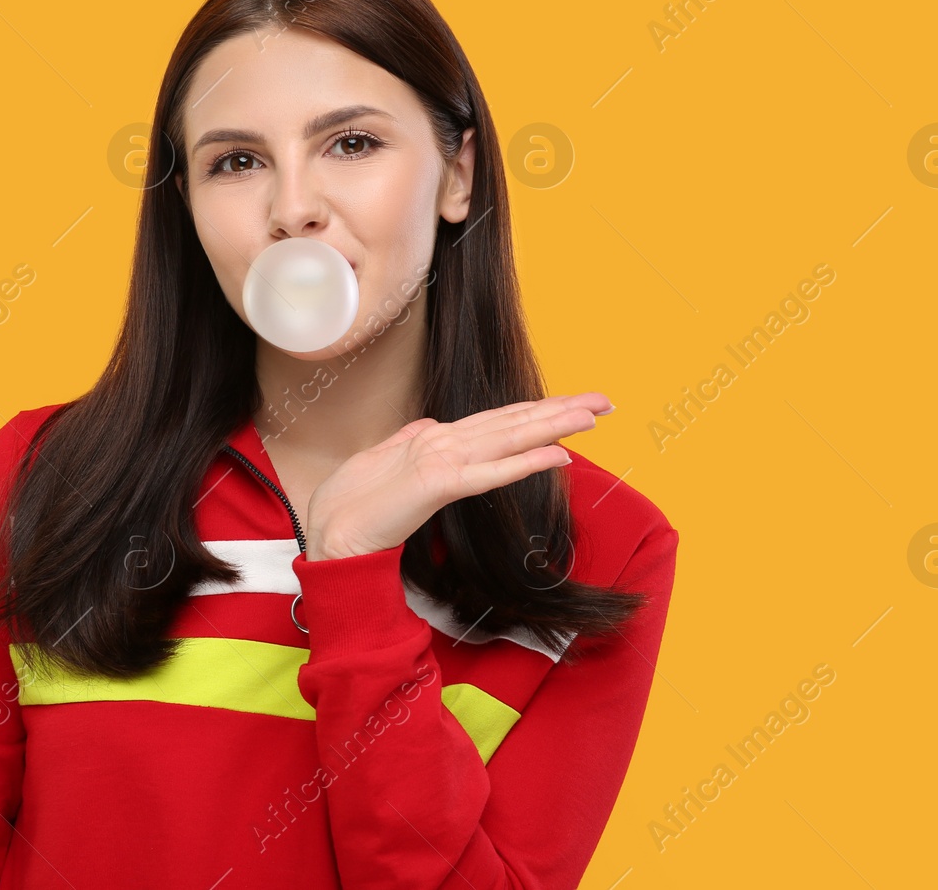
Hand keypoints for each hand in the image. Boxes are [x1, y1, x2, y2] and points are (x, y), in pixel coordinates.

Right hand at [303, 392, 613, 559]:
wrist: (333, 537)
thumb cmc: (355, 507)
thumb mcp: (387, 464)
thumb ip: (410, 443)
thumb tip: (432, 427)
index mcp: (435, 441)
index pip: (498, 421)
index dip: (537, 411)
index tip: (574, 407)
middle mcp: (443, 443)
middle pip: (513, 422)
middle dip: (561, 411)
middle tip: (605, 401)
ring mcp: (441, 461)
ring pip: (509, 438)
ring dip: (553, 425)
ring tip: (592, 416)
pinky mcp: (437, 485)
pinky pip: (491, 473)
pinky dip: (526, 462)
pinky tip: (557, 455)